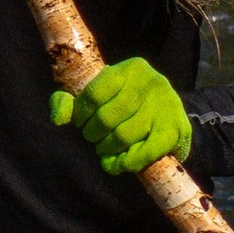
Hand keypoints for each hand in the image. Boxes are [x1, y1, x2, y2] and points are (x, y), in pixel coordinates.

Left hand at [50, 58, 192, 177]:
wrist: (167, 114)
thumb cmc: (124, 102)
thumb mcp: (100, 94)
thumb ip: (71, 102)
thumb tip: (58, 118)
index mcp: (130, 68)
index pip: (94, 94)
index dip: (81, 114)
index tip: (79, 122)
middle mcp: (151, 82)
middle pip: (107, 117)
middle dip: (93, 133)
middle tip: (92, 138)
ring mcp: (166, 106)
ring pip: (124, 135)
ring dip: (107, 149)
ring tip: (104, 149)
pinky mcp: (175, 129)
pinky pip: (145, 152)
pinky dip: (126, 162)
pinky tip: (117, 164)